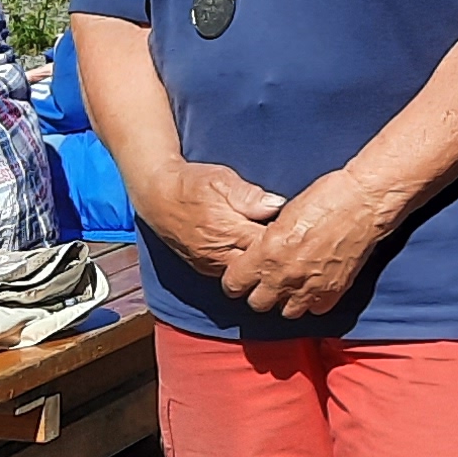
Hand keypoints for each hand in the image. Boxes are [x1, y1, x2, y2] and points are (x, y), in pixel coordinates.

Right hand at [132, 161, 285, 277]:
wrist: (156, 196)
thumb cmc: (191, 183)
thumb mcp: (221, 180)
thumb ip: (249, 196)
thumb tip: (276, 204)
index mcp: (229, 232)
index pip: (268, 247)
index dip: (287, 241)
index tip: (301, 231)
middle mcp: (220, 255)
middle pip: (260, 268)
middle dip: (278, 260)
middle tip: (296, 246)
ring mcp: (211, 265)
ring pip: (247, 276)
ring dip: (263, 267)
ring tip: (280, 253)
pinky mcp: (205, 268)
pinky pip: (232, 275)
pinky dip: (247, 269)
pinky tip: (259, 257)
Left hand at [222, 168, 413, 319]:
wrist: (364, 203)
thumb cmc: (326, 198)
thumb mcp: (284, 214)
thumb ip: (268, 241)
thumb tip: (260, 252)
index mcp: (266, 253)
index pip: (233, 284)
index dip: (237, 280)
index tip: (243, 275)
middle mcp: (284, 275)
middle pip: (258, 304)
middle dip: (260, 293)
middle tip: (269, 279)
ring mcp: (309, 287)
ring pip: (286, 312)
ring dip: (287, 300)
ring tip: (293, 284)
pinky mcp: (333, 292)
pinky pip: (315, 309)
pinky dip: (314, 301)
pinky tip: (315, 284)